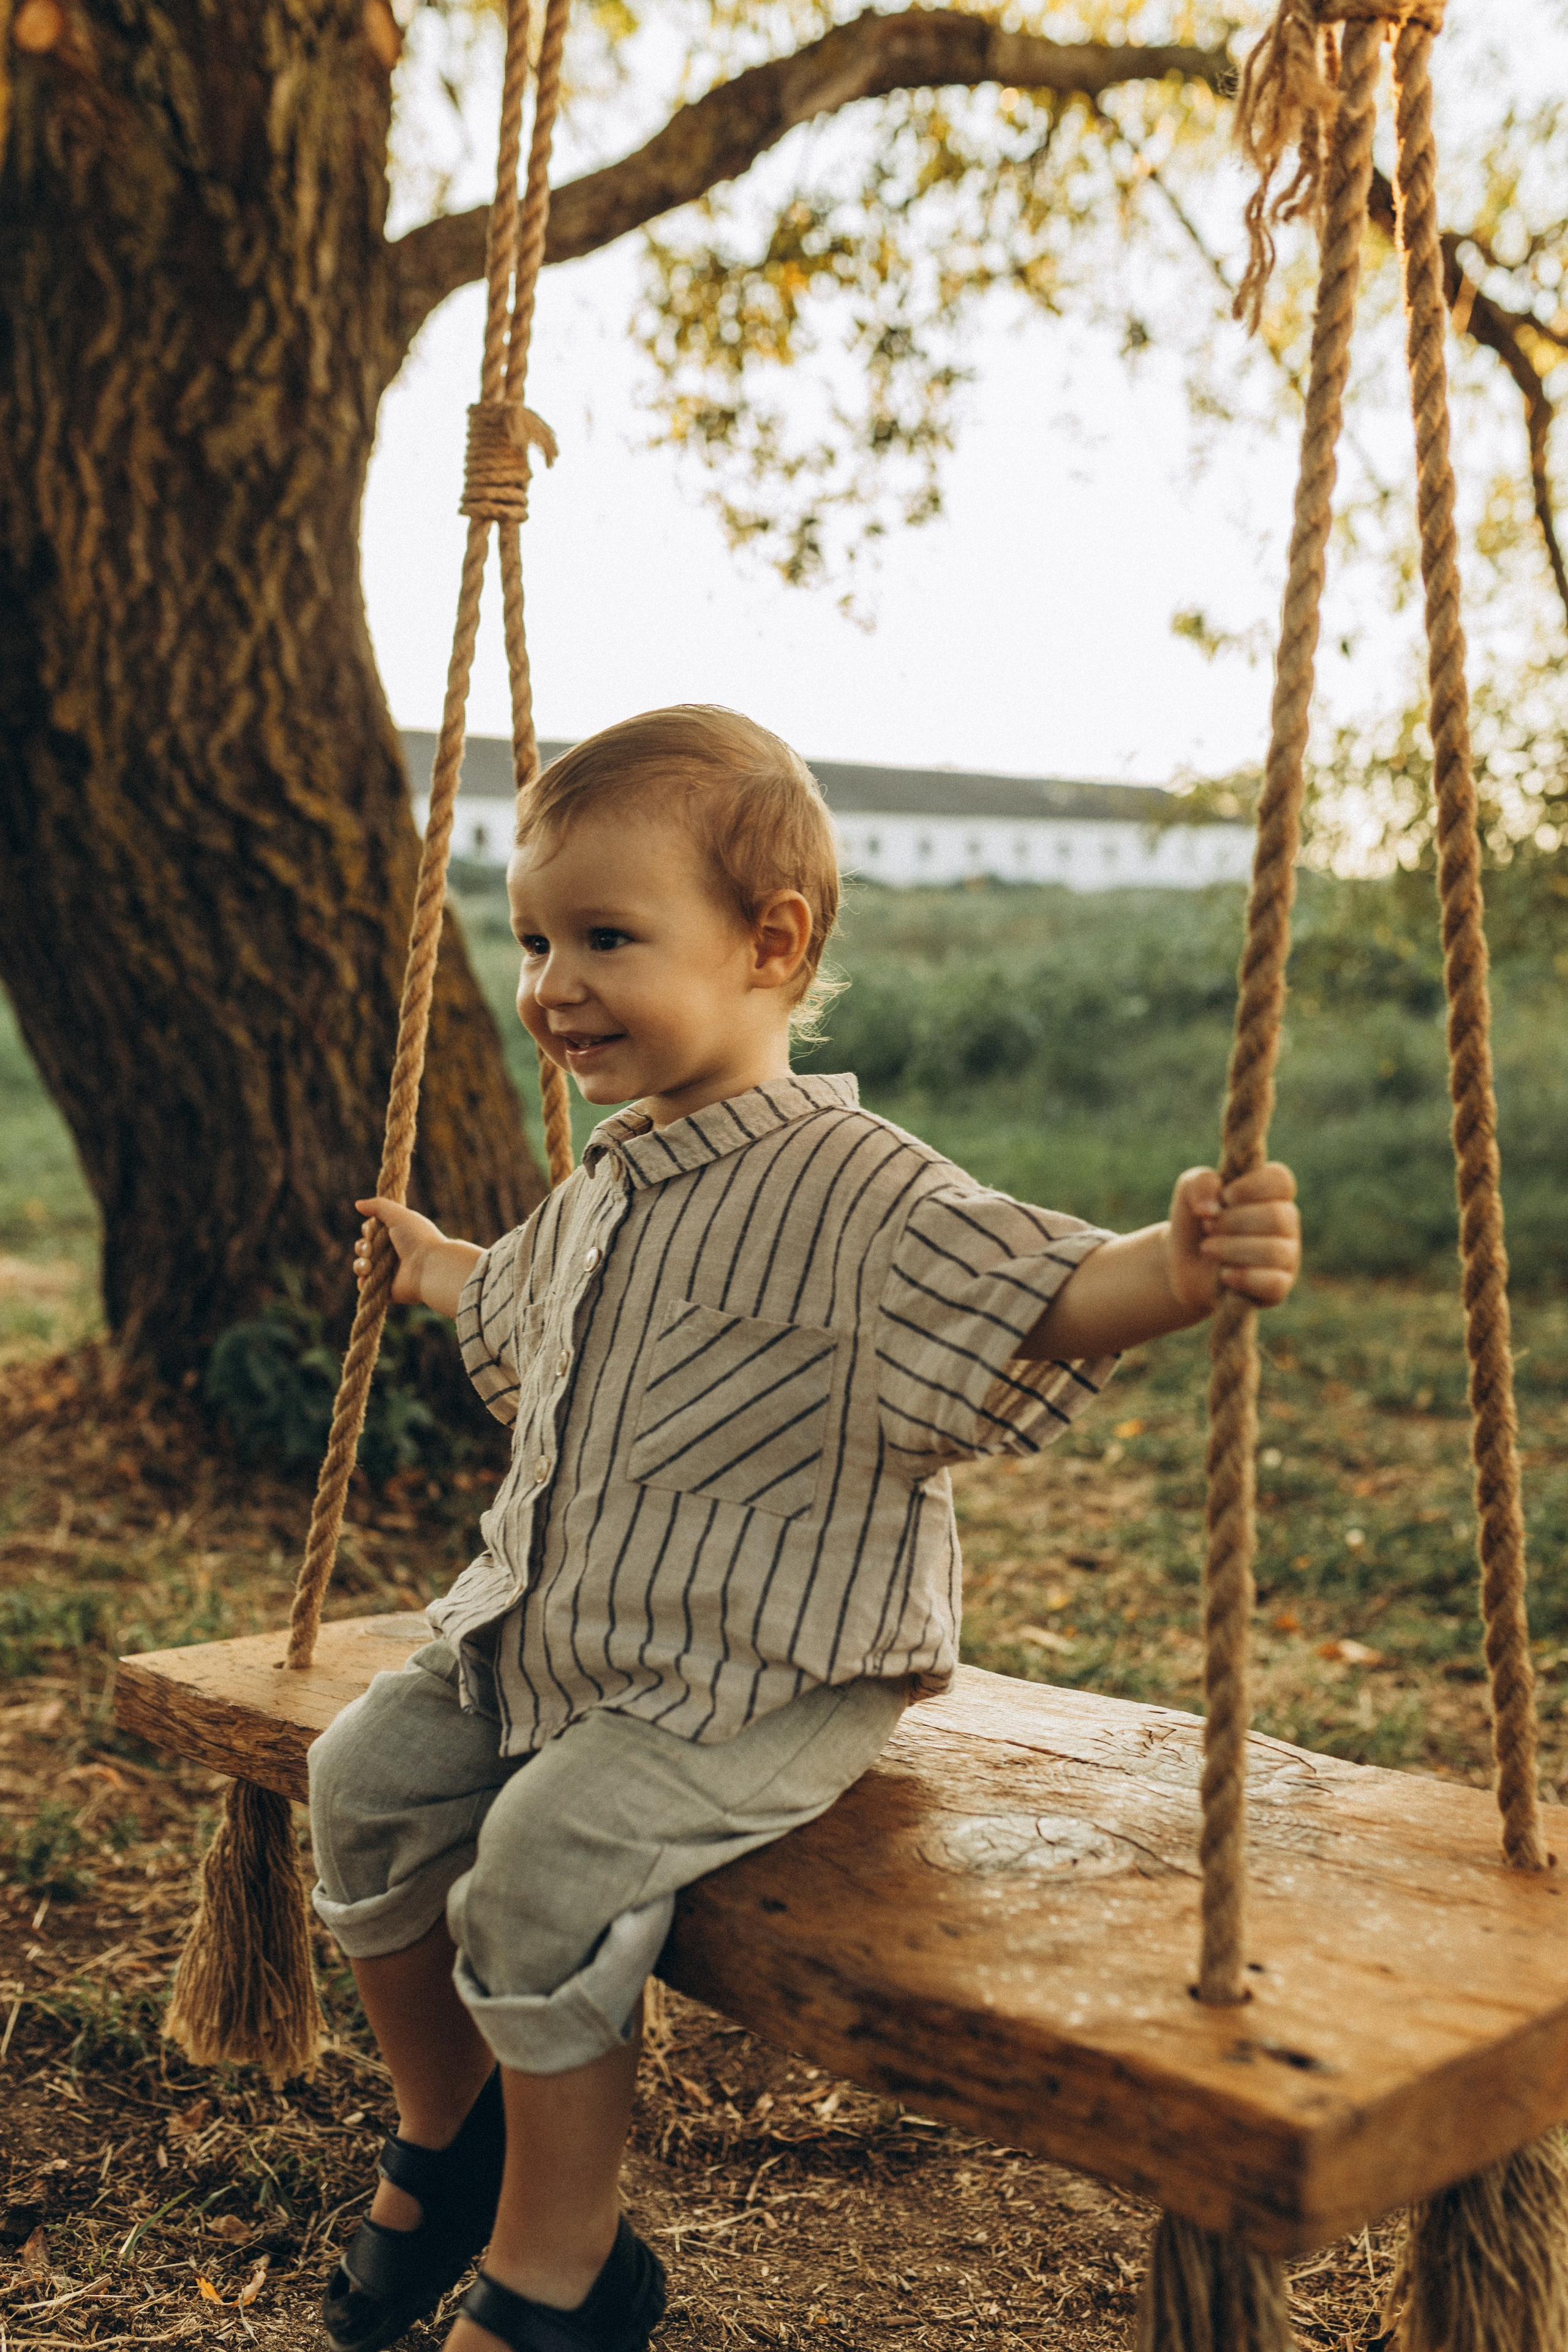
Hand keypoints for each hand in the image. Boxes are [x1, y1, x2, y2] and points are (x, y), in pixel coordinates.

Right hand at [354, 1197, 446, 1306]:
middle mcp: (392, 1253)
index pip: (371, 1231)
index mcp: (397, 1235)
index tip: (372, 1231)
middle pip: (364, 1247)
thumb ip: (378, 1205)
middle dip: (362, 1247)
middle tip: (371, 1249)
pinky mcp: (385, 1289)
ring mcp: (388, 1272)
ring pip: (362, 1266)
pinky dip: (364, 1281)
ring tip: (369, 1265)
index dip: (368, 1230)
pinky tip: (369, 1276)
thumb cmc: (417, 1238)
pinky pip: (365, 1285)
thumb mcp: (399, 1214)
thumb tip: (358, 1204)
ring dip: (360, 1264)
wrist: (429, 1268)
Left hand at [1165, 1164, 1299, 1313]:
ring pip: (1274, 1251)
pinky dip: (1243, 1277)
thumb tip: (1213, 1207)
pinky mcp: (1279, 1287)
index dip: (1251, 1187)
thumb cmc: (1196, 1224)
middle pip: (1277, 1216)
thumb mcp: (1189, 1194)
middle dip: (1232, 1222)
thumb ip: (1200, 1184)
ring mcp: (1286, 1255)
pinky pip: (1273, 1283)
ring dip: (1231, 1249)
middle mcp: (1285, 1222)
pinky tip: (1224, 1274)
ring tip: (1207, 1249)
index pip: (1280, 1180)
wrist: (1184, 1268)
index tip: (1225, 1196)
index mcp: (1270, 1194)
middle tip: (1208, 1227)